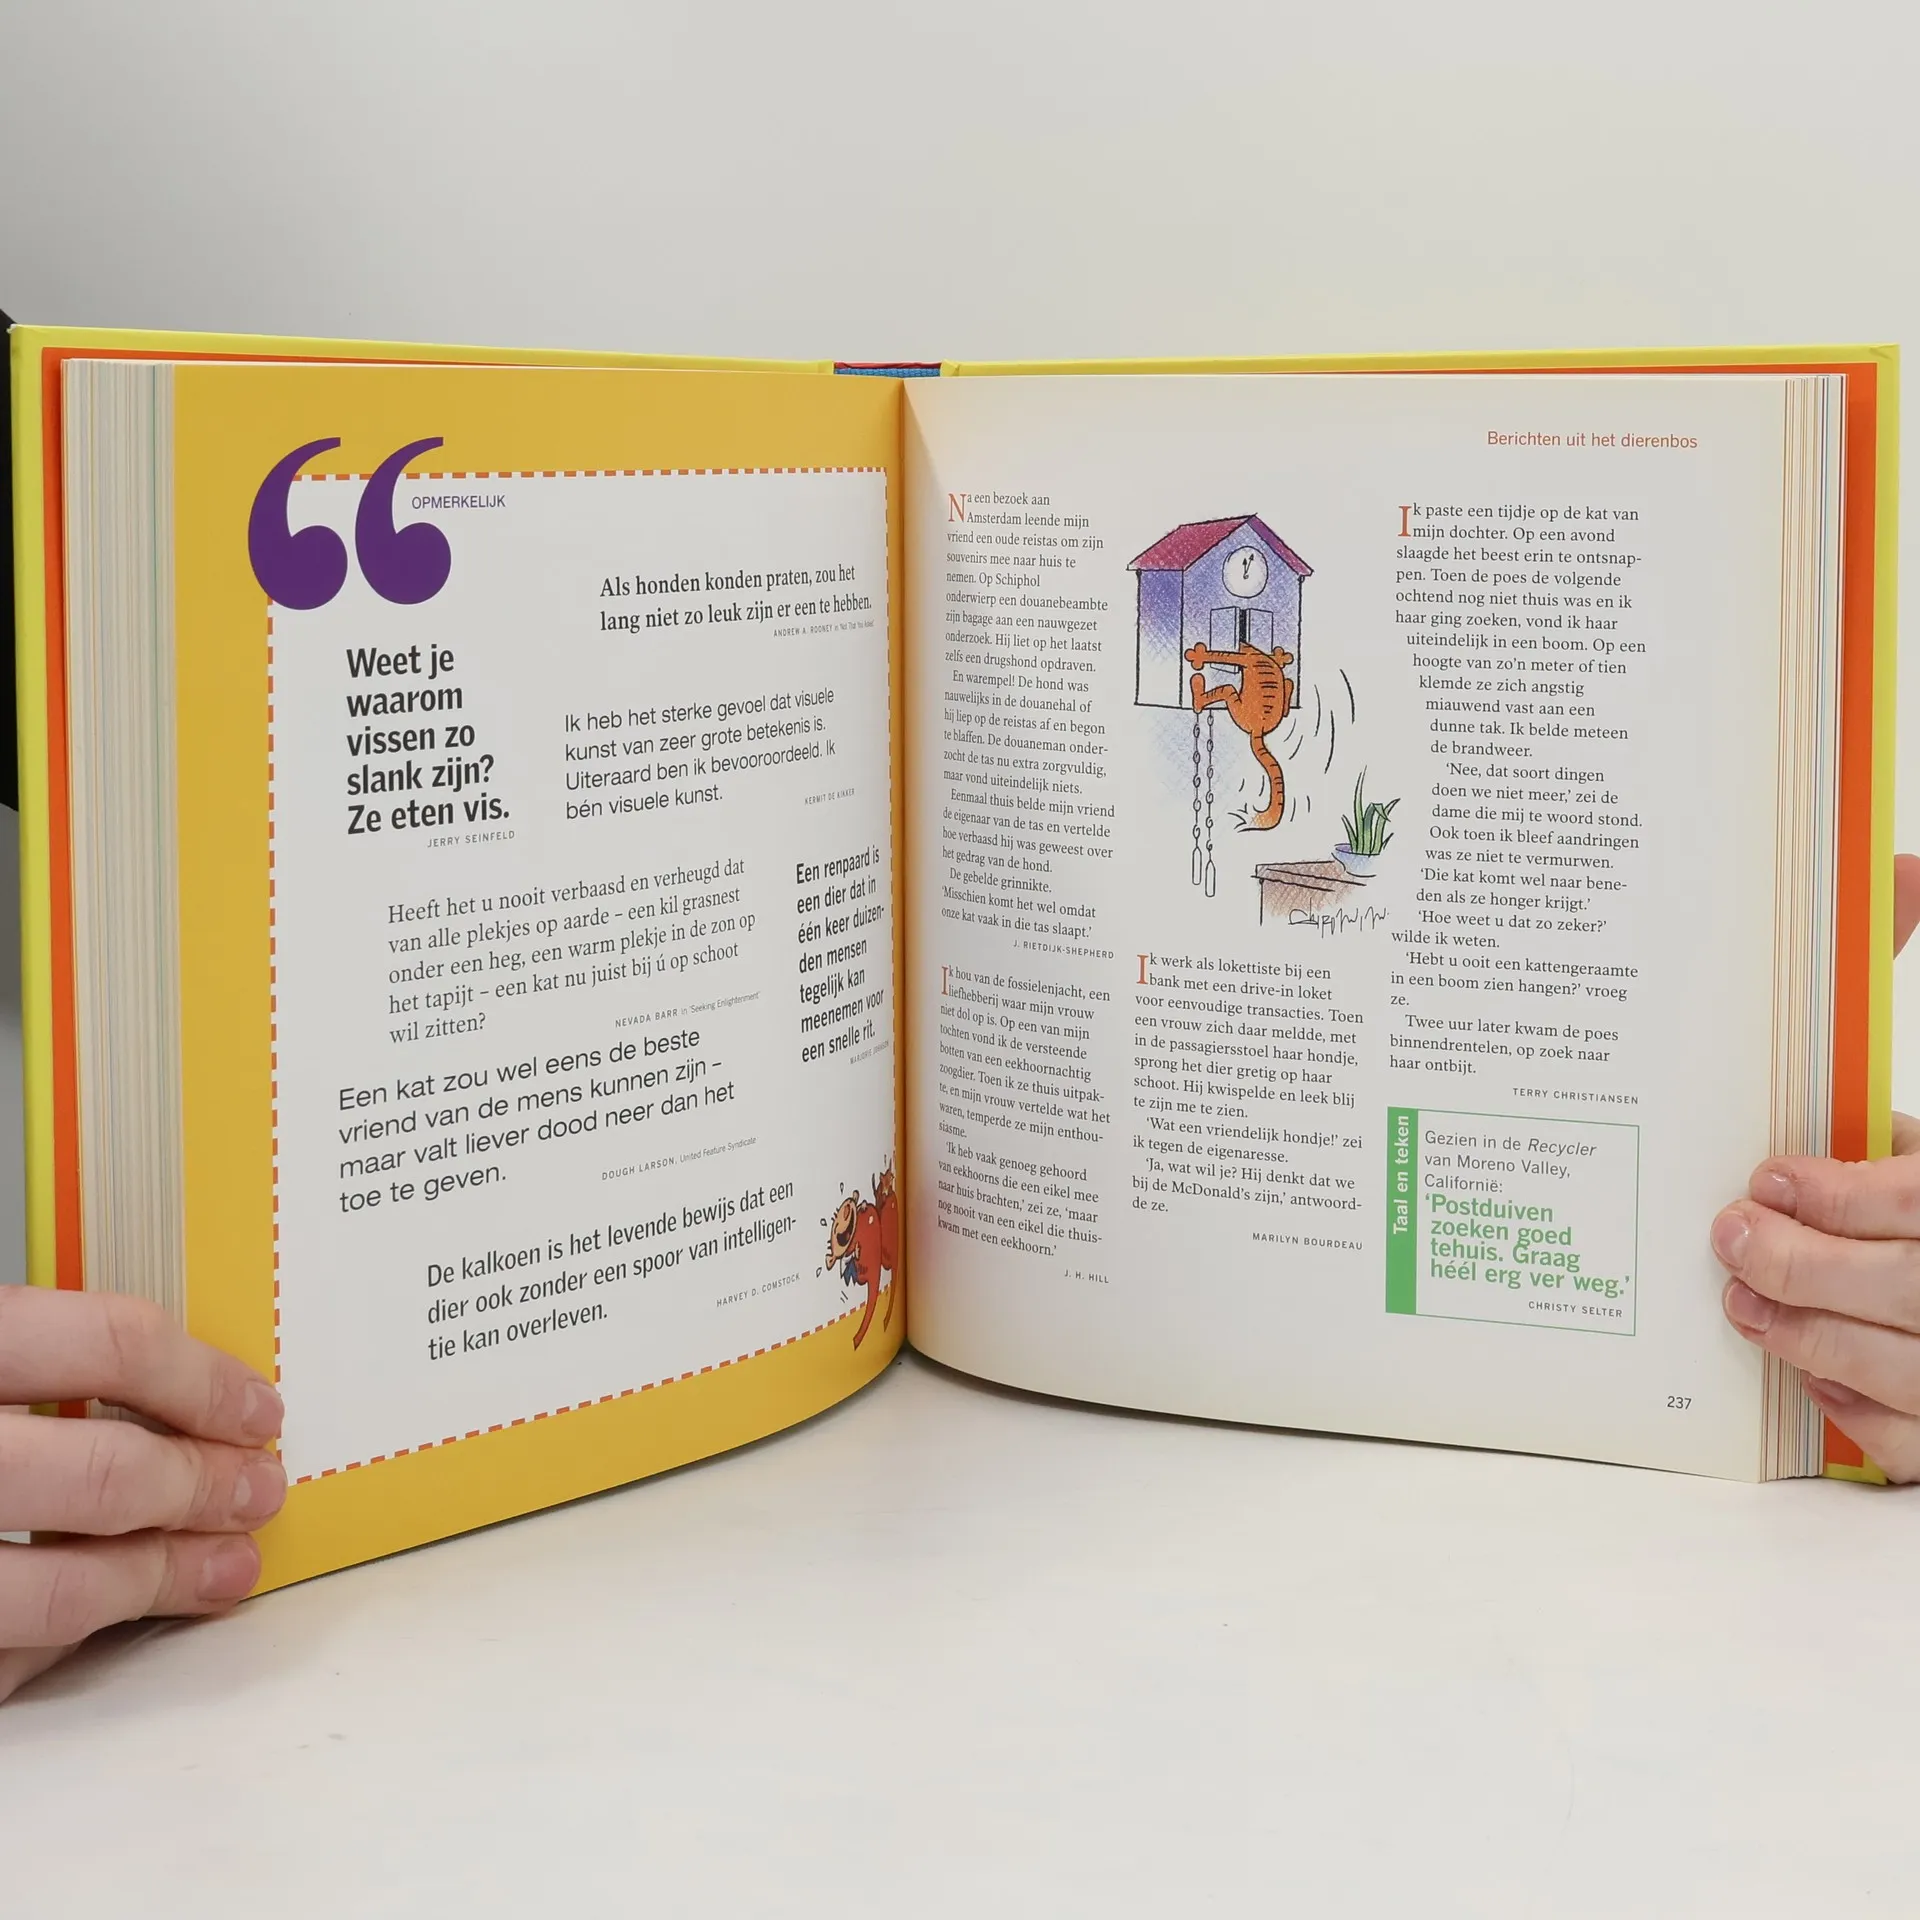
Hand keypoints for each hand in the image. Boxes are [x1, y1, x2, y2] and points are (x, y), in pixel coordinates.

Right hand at [0, 1287, 284, 1702]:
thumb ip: (26, 1356)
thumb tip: (167, 1379)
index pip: (103, 1342)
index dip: (201, 1379)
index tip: (257, 1408)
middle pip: (103, 1472)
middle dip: (203, 1487)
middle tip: (256, 1491)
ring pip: (57, 1589)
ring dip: (160, 1581)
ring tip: (222, 1568)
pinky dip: (56, 1644)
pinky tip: (105, 1620)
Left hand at [1710, 855, 1919, 1479]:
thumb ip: (1903, 959)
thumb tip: (1895, 859)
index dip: (1848, 1197)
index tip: (1768, 1180)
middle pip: (1919, 1291)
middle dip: (1811, 1271)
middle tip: (1731, 1240)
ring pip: (1915, 1374)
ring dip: (1816, 1342)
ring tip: (1745, 1306)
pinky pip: (1919, 1444)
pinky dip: (1863, 1413)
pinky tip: (1811, 1374)